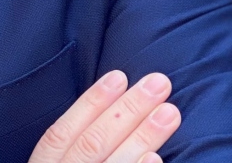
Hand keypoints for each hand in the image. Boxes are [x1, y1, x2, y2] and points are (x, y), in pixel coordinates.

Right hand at [27, 70, 179, 162]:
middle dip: (126, 111)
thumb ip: (71, 144)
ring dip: (142, 137)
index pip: (61, 133)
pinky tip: (157, 159)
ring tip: (170, 112)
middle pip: (91, 145)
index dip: (90, 103)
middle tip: (159, 83)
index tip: (119, 76)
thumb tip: (109, 108)